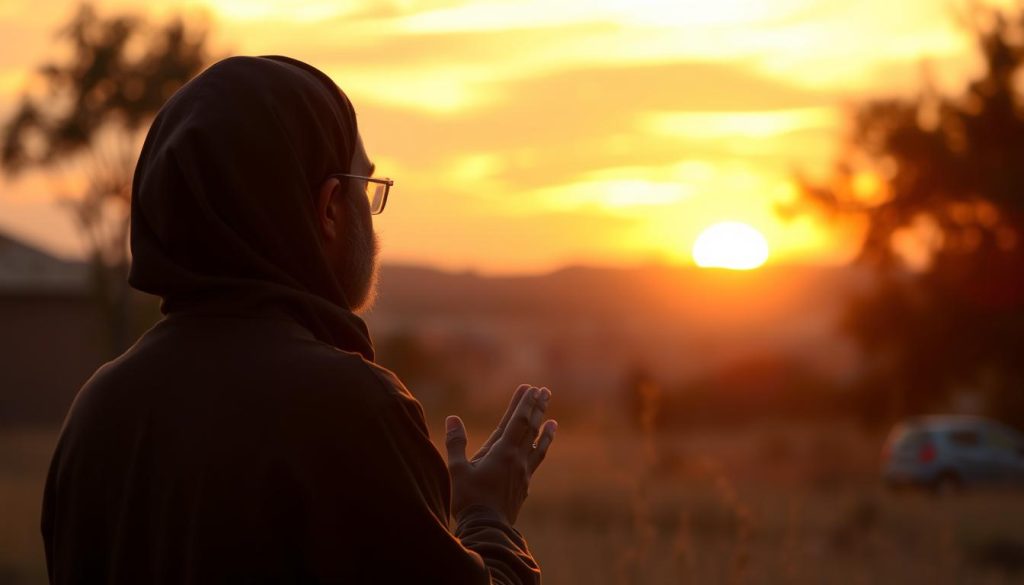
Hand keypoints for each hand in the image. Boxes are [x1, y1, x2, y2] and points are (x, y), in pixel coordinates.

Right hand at [445, 385, 556, 524]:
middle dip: (537, 408)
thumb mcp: (457, 470)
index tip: (531, 388)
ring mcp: (523, 473)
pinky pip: (536, 462)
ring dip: (545, 430)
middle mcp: (517, 460)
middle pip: (531, 428)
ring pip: (538, 445)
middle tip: (544, 391)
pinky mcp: (524, 486)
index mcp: (503, 452)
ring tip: (553, 419)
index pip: (517, 421)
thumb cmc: (469, 500)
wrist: (488, 530)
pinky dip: (541, 450)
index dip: (524, 403)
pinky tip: (541, 449)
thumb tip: (452, 419)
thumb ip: (456, 443)